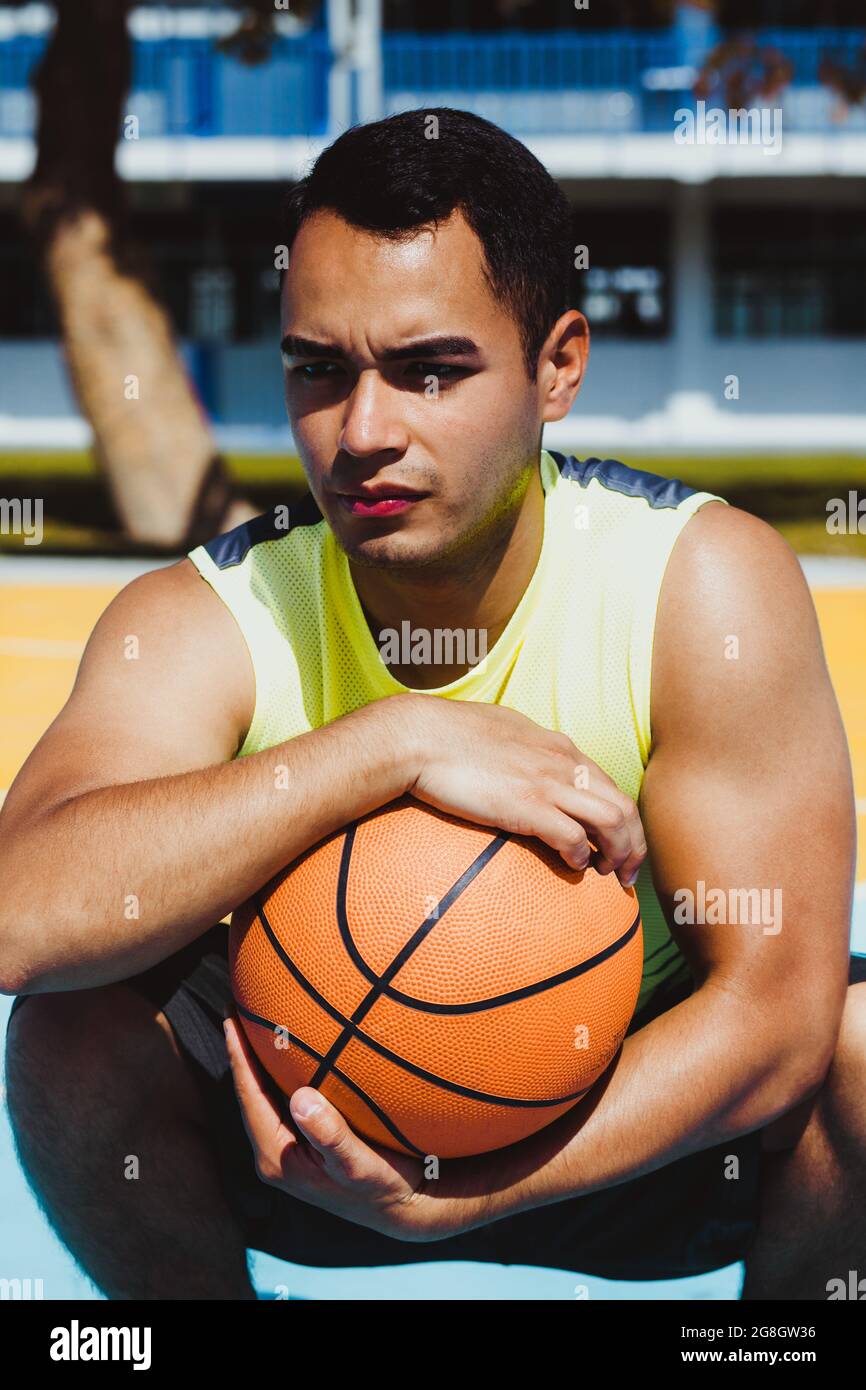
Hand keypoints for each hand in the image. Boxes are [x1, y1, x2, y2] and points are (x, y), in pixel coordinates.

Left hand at [223, 1012, 505, 1242]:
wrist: (403, 1207)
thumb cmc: (382, 1186)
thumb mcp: (359, 1165)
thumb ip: (331, 1135)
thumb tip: (301, 1098)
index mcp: (277, 1155)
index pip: (249, 1096)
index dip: (238, 1055)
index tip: (231, 1015)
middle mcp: (275, 1151)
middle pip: (249, 1092)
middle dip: (242, 1051)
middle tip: (239, 1005)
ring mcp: (287, 1148)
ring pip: (264, 1094)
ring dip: (260, 1060)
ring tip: (255, 1018)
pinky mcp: (302, 1143)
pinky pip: (281, 1098)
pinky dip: (280, 1070)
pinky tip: (290, 1048)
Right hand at [395, 694, 645, 884]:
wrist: (421, 736)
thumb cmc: (451, 734)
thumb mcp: (504, 730)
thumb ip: (526, 748)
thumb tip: (527, 761)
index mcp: (560, 748)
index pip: (610, 786)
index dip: (622, 820)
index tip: (617, 845)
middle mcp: (564, 763)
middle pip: (624, 806)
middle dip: (634, 844)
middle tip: (626, 874)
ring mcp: (548, 784)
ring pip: (612, 822)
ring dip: (618, 855)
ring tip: (608, 876)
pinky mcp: (528, 806)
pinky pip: (573, 838)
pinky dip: (580, 857)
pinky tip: (573, 868)